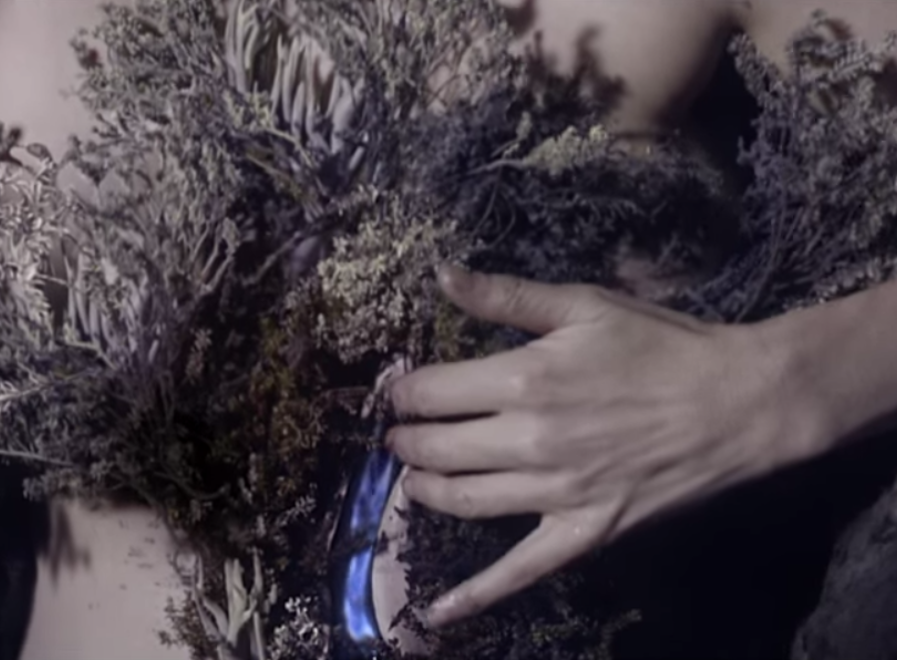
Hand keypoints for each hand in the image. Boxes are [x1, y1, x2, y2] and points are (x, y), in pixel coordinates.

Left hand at [387, 265, 824, 626]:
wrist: (737, 403)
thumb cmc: (660, 346)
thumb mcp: (583, 304)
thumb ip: (507, 296)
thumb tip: (442, 275)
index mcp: (523, 379)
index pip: (432, 393)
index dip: (405, 393)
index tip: (400, 392)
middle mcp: (528, 440)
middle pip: (437, 449)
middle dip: (406, 441)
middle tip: (399, 436)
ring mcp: (554, 494)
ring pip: (464, 500)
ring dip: (424, 490)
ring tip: (412, 481)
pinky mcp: (583, 533)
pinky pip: (520, 571)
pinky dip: (477, 594)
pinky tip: (438, 611)